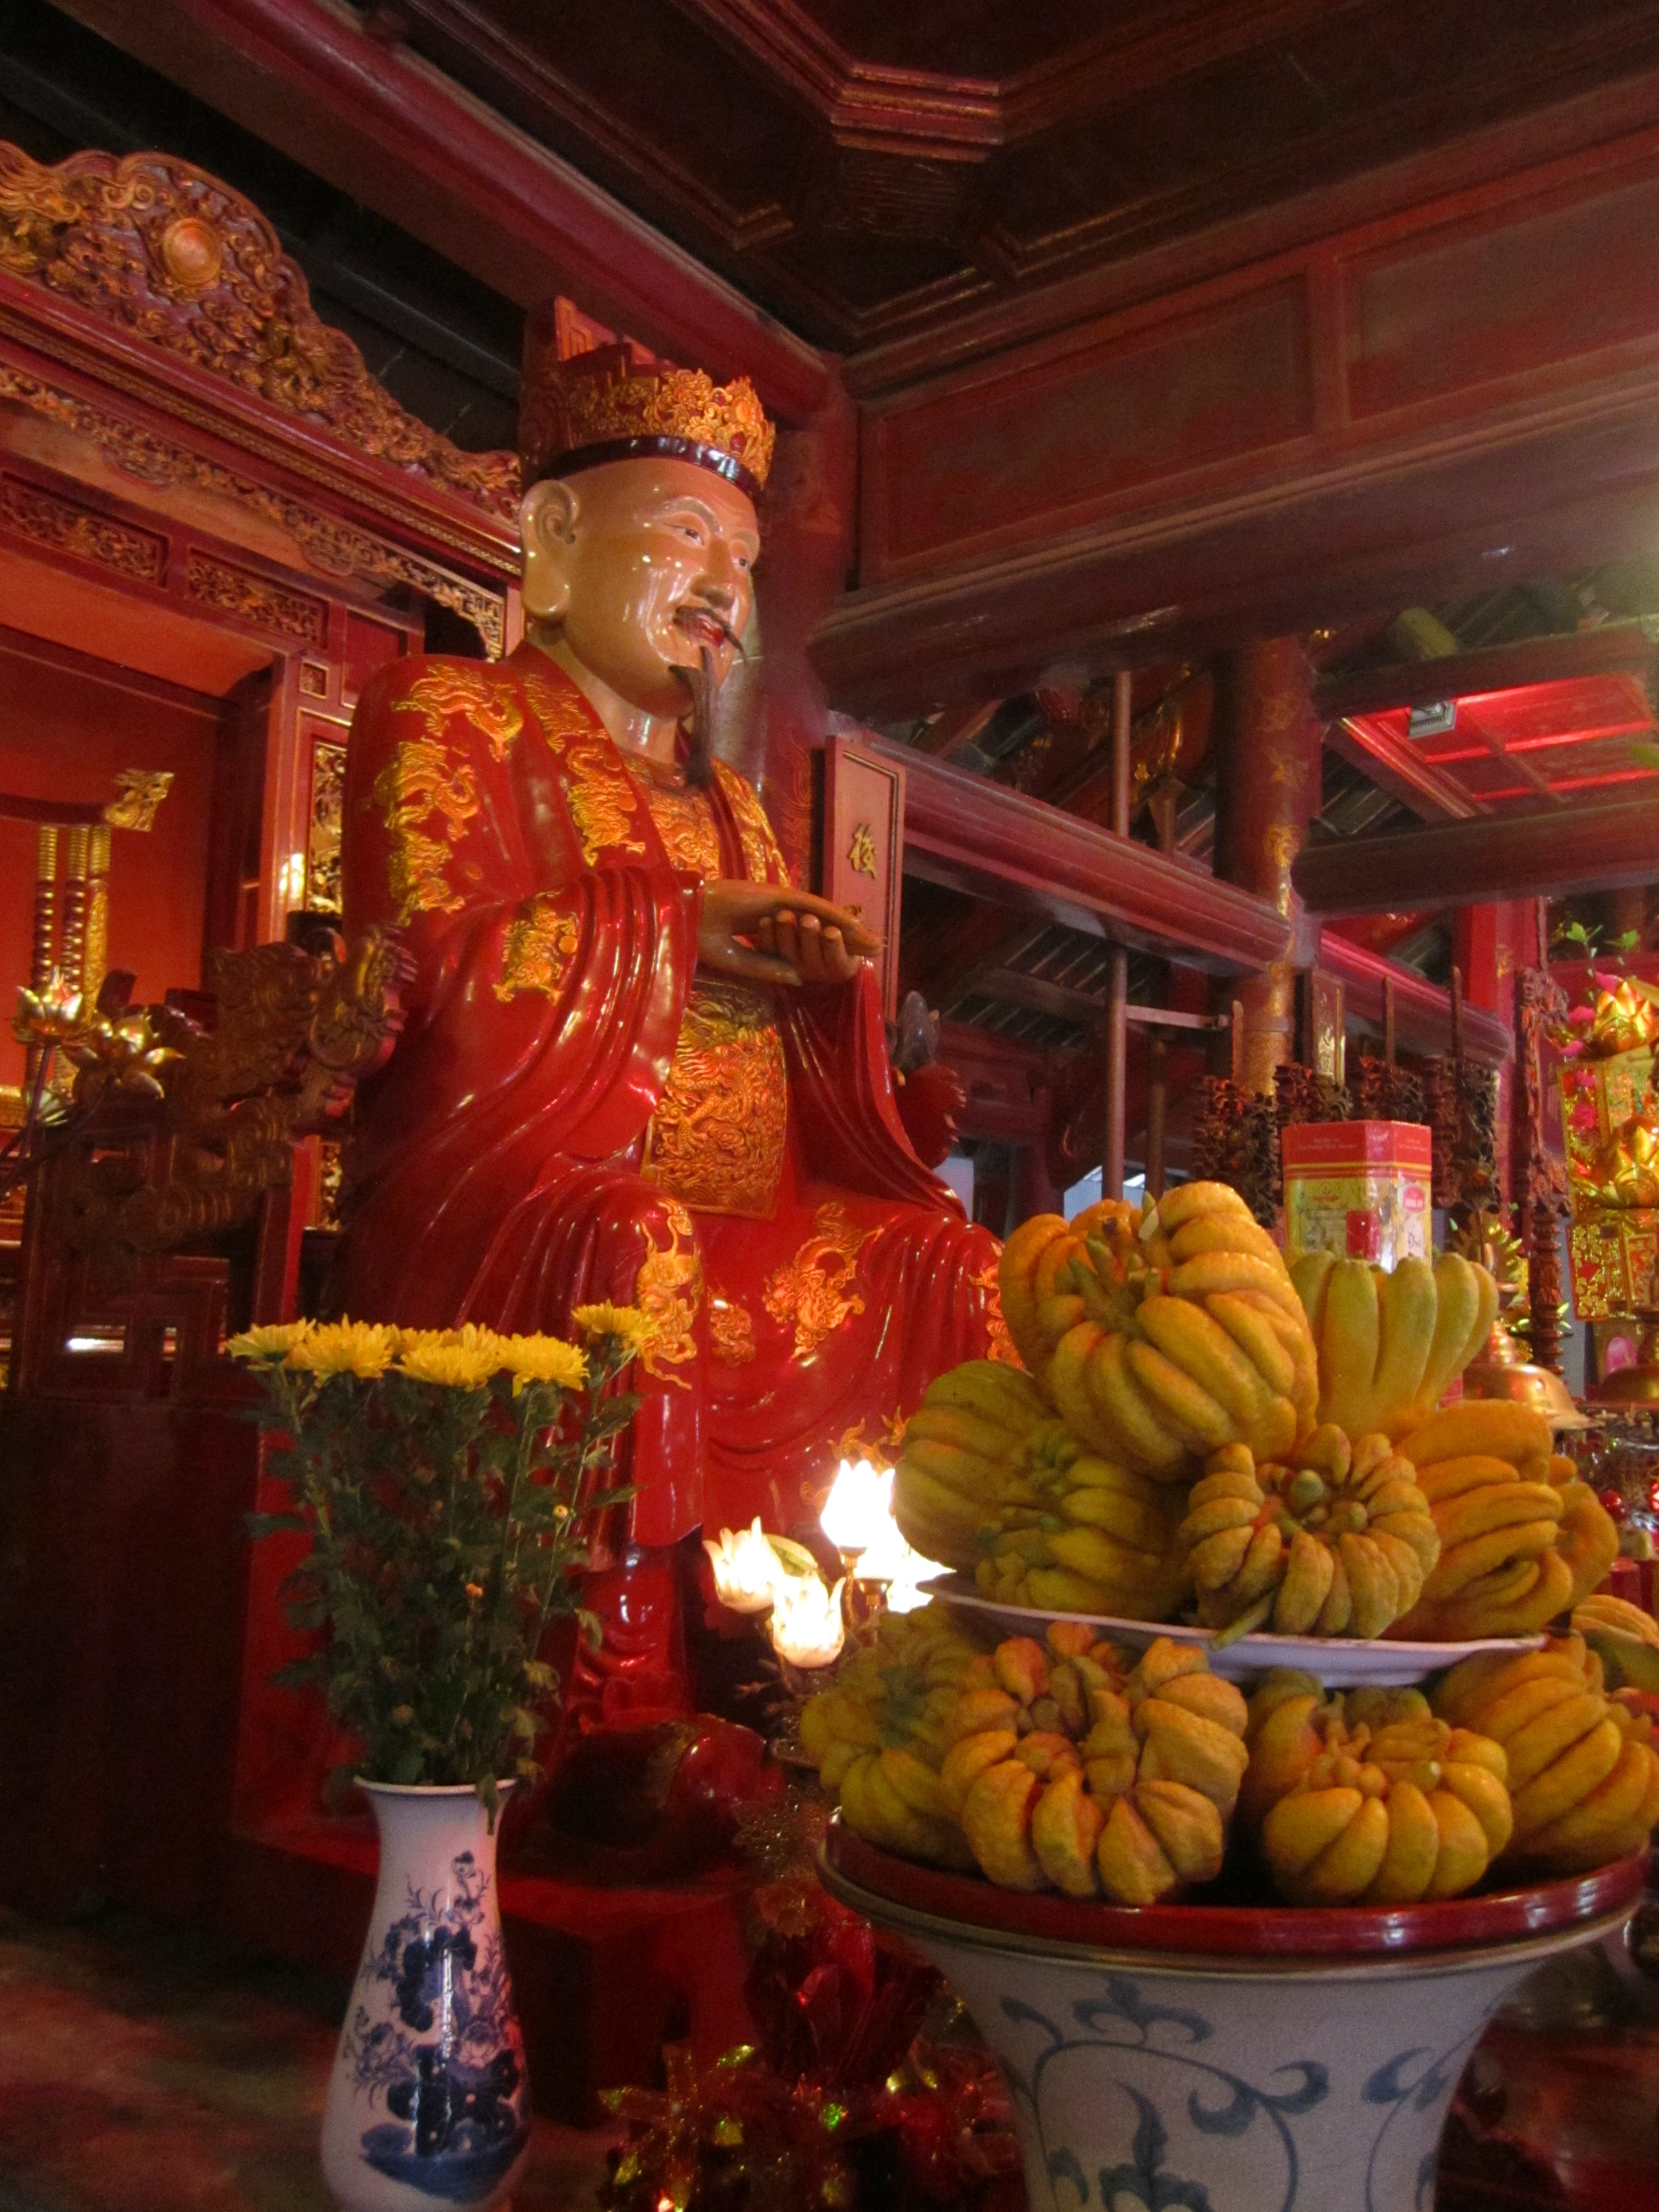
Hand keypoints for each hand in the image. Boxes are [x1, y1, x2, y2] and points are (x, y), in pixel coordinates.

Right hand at [698, 879, 879, 985]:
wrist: (684, 917)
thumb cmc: (702, 938)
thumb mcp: (741, 961)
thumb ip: (769, 968)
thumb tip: (800, 978)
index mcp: (766, 927)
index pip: (805, 939)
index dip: (827, 948)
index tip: (848, 962)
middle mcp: (778, 913)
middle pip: (820, 925)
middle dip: (849, 938)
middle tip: (875, 948)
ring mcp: (779, 902)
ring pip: (822, 915)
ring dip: (849, 928)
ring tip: (874, 940)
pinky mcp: (777, 895)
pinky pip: (811, 905)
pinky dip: (833, 915)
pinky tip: (853, 925)